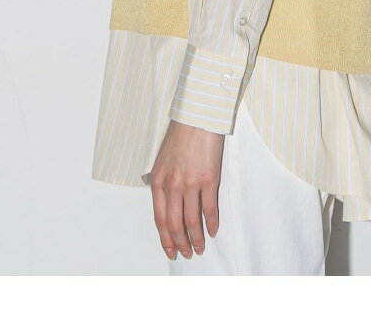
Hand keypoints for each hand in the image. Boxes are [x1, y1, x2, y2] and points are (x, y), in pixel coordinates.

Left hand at [149, 118, 224, 259]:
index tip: (171, 251)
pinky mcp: (208, 179)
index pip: (159, 219)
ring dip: (196, 238)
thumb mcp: (162, 160)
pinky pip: (209, 208)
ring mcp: (190, 183)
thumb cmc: (180, 135)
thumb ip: (164, 183)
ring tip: (200, 247)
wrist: (196, 117)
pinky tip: (213, 230)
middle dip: (180, 243)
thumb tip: (168, 206)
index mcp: (158, 182)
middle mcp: (172, 186)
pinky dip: (212, 223)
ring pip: (192, 221)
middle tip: (187, 253)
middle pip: (175, 224)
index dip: (165, 239)